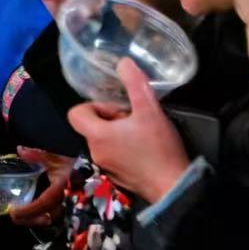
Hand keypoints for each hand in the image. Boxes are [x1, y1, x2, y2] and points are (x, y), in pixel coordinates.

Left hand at [9, 148, 75, 226]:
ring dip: (36, 221)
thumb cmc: (73, 163)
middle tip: (14, 217)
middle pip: (48, 217)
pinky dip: (45, 219)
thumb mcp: (55, 157)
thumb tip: (20, 150)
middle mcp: (67, 199)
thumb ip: (36, 155)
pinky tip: (34, 218)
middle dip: (30, 219)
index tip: (14, 211)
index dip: (29, 209)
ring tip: (21, 218)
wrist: (92, 169)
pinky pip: (57, 219)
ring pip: (53, 220)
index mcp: (62, 186)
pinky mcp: (72, 210)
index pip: (44, 202)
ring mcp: (71, 206)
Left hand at [65, 59, 189, 203]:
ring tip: (142, 133)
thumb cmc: (159, 148)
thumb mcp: (149, 110)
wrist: (173, 186)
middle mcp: (94, 151)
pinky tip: (144, 148)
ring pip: (103, 139)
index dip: (95, 106)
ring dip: (118, 132)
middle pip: (92, 125)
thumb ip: (135, 84)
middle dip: (111, 118)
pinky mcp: (115, 176)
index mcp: (96, 135)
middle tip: (135, 119)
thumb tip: (123, 63)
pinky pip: (112, 154)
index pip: (76, 113)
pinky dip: (123, 147)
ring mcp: (104, 166)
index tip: (117, 108)